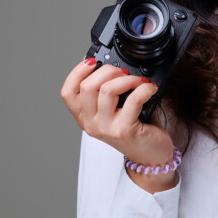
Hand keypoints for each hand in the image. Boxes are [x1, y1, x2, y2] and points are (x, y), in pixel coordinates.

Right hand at [61, 58, 176, 192]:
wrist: (150, 156)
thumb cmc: (133, 129)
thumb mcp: (112, 110)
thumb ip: (104, 91)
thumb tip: (105, 64)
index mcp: (83, 116)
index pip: (67, 92)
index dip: (77, 72)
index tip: (93, 62)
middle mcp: (90, 123)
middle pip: (88, 86)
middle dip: (109, 70)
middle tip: (124, 72)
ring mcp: (106, 128)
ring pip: (107, 90)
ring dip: (127, 79)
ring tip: (139, 80)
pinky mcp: (125, 130)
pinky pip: (133, 100)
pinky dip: (144, 88)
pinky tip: (150, 88)